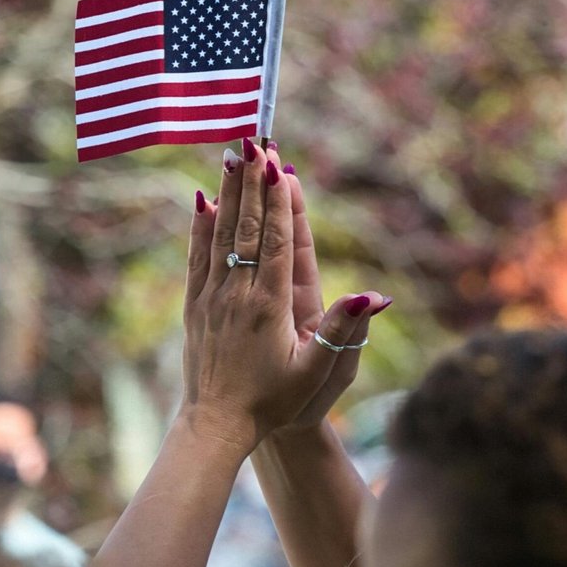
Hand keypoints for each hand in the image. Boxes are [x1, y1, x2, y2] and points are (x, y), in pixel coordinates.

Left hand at [180, 140, 386, 453]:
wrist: (215, 426)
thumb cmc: (272, 403)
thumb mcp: (315, 373)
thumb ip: (341, 332)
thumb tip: (371, 296)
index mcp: (269, 305)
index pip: (274, 242)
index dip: (276, 201)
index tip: (277, 164)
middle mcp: (237, 294)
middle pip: (245, 227)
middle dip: (251, 182)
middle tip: (253, 140)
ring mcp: (212, 297)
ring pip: (220, 234)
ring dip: (227, 192)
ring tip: (230, 154)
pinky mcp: (194, 306)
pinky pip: (198, 257)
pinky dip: (200, 226)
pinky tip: (201, 201)